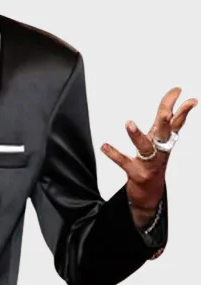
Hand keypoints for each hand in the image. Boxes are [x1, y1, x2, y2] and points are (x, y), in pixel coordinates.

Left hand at [101, 87, 196, 225]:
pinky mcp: (136, 174)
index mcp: (165, 141)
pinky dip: (114, 154)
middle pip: (164, 133)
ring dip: (136, 136)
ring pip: (145, 148)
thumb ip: (164, 124)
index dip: (178, 107)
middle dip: (165, 121)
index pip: (175, 121)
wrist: (150, 193)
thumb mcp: (160, 142)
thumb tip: (174, 106)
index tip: (178, 91)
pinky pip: (124, 162)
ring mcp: (149, 163)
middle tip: (165, 111)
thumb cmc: (153, 163)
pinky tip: (104, 146)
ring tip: (128, 123)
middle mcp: (160, 151)